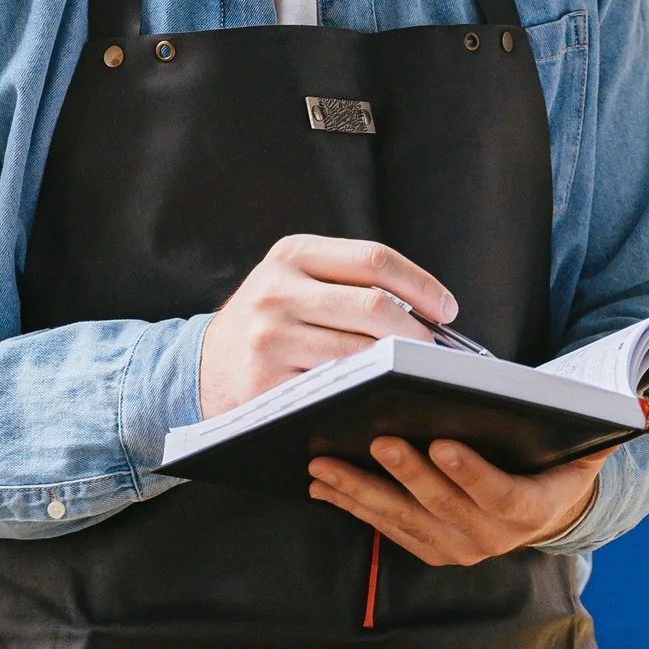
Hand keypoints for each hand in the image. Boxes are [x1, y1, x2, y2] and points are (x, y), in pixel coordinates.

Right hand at [198, 235, 457, 418]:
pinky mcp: (266, 382)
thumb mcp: (295, 279)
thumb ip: (349, 282)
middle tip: (433, 350)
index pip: (374, 259)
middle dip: (415, 332)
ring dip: (395, 366)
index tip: (446, 308)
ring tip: (409, 372)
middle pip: (373, 306)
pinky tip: (375, 394)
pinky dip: (364, 392)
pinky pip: (335, 388)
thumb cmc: (271, 321)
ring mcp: (270, 337)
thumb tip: (430, 310)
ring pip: (359, 352)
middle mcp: (278, 290)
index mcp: (292, 254)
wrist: (202, 366)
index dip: (420, 285)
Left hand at [308, 438, 607, 565]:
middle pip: (442, 506)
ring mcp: (457, 548)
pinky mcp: (430, 548)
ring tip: (325, 465)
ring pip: (404, 519)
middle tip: (376, 439)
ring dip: (362, 492)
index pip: (501, 494)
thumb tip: (635, 403)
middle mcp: (492, 538)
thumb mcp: (584, 445)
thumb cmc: (557, 461)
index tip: (442, 443)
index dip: (471, 472)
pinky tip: (322, 485)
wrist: (547, 509)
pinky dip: (353, 505)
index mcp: (532, 509)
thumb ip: (598, 426)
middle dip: (406, 473)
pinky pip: (386, 528)